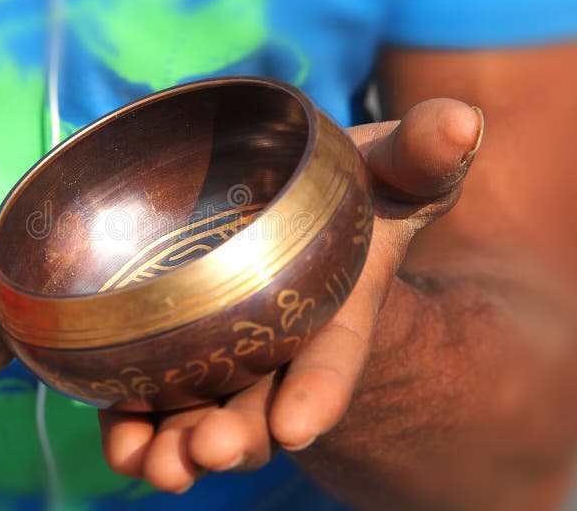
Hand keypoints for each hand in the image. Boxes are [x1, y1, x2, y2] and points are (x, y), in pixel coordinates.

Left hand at [98, 98, 484, 492]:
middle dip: (237, 434)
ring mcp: (225, 358)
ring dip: (177, 446)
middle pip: (258, 405)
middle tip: (208, 452)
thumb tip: (464, 121)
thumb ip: (420, 156)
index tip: (299, 427)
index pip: (330, 361)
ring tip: (154, 466)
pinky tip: (122, 445)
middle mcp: (278, 350)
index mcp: (332, 315)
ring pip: (201, 415)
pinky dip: (133, 426)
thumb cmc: (352, 194)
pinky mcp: (178, 353)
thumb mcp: (390, 171)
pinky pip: (151, 399)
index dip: (317, 394)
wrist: (296, 216)